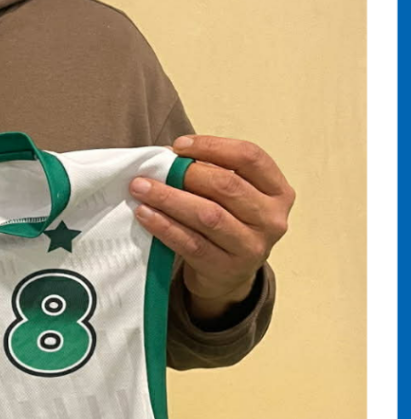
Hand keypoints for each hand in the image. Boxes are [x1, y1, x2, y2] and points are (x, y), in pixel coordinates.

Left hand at [129, 136, 294, 320]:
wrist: (228, 272)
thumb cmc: (226, 219)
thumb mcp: (230, 194)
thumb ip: (209, 171)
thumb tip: (168, 154)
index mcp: (277, 191)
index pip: (250, 157)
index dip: (213, 146)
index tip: (179, 145)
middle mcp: (272, 219)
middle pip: (227, 186)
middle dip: (185, 173)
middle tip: (152, 170)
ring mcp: (253, 246)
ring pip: (208, 215)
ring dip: (169, 198)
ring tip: (140, 188)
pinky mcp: (227, 268)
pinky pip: (191, 242)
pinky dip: (164, 226)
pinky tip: (145, 213)